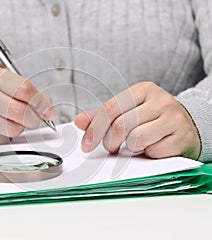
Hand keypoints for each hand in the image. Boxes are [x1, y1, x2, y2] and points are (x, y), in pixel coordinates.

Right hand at [0, 68, 54, 144]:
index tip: (48, 111)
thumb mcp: (3, 85)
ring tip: (9, 121)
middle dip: (33, 119)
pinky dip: (5, 137)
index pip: (24, 89)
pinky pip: (2, 140)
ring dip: (18, 128)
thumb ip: (28, 93)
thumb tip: (47, 108)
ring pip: (13, 129)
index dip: (41, 102)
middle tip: (32, 119)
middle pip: (21, 111)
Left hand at [75, 82, 200, 159]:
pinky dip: (148, 154)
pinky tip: (153, 147)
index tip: (86, 145)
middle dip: (110, 142)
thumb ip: (102, 116)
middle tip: (112, 147)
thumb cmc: (152, 118)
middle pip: (120, 126)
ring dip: (130, 148)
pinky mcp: (182, 137)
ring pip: (136, 139)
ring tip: (135, 144)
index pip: (110, 109)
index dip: (94, 129)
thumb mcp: (128, 111)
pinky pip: (153, 151)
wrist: (186, 125)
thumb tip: (78, 121)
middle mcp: (160, 100)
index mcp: (143, 90)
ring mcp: (173, 118)